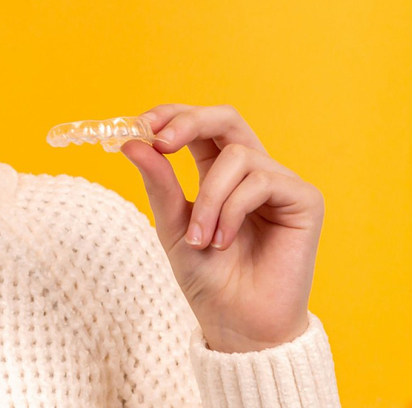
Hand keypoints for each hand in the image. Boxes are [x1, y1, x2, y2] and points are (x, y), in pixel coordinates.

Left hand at [119, 103, 324, 352]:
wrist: (237, 322)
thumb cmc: (207, 276)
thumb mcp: (170, 225)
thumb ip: (158, 182)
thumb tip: (132, 142)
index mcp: (218, 171)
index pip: (198, 124)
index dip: (171, 114)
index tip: (140, 125)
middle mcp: (252, 170)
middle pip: (226, 118)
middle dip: (189, 122)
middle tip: (161, 143)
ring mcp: (280, 183)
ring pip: (237, 156)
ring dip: (209, 198)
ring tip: (200, 238)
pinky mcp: (304, 199)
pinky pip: (261, 181)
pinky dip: (232, 209)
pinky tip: (224, 241)